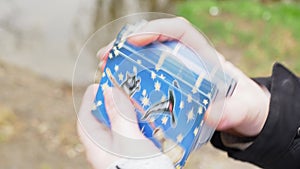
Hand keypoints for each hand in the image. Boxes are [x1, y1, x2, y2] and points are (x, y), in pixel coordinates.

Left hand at [77, 85, 158, 168]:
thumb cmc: (136, 164)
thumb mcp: (127, 136)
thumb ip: (118, 113)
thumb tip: (108, 91)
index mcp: (95, 143)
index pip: (86, 117)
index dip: (91, 100)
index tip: (99, 86)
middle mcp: (104, 147)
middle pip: (103, 120)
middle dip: (112, 104)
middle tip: (124, 92)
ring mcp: (117, 151)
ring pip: (118, 126)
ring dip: (127, 114)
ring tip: (137, 103)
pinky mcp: (129, 153)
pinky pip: (130, 134)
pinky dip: (136, 124)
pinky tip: (147, 120)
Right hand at [97, 17, 270, 136]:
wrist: (243, 114)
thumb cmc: (245, 105)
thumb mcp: (245, 109)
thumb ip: (233, 111)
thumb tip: (213, 114)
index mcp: (205, 55)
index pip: (179, 30)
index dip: (156, 30)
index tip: (134, 40)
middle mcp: (187, 58)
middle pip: (155, 39)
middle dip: (128, 43)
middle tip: (106, 56)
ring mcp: (176, 69)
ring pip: (146, 54)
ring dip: (123, 57)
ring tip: (104, 66)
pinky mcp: (169, 82)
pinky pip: (146, 72)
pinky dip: (129, 73)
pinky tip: (115, 82)